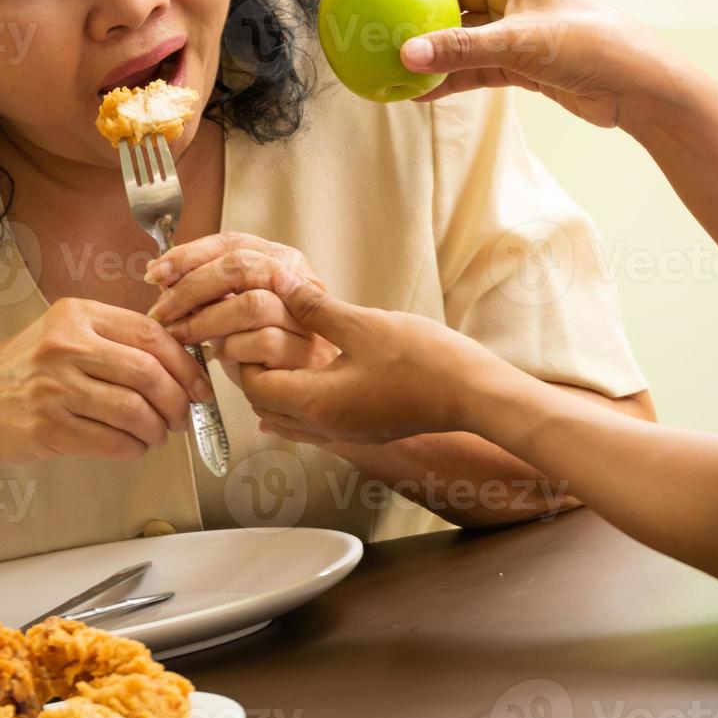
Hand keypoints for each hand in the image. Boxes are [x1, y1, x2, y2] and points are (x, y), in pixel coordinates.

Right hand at [0, 298, 212, 470]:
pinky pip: (112, 442)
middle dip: (177, 401)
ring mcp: (54, 388)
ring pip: (134, 411)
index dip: (185, 364)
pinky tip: (135, 446)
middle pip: (147, 374)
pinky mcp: (48, 428)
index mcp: (78, 315)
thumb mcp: (67, 335)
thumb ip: (117, 340)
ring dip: (158, 429)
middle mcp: (65, 347)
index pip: (150, 334)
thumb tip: (184, 364)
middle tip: (183, 416)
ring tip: (159, 434)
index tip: (200, 386)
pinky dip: (134, 448)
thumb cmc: (30, 371)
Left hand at [145, 233, 336, 389]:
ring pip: (250, 304)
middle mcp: (301, 282)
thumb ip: (204, 290)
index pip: (232, 243)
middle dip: (191, 287)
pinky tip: (219, 357)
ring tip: (182, 335)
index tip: (155, 272)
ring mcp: (307, 317)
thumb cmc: (261, 350)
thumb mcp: (230, 311)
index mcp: (283, 262)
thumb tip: (159, 275)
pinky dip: (232, 349)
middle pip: (240, 266)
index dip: (189, 254)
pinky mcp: (306, 353)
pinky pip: (262, 342)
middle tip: (161, 310)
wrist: (295, 391)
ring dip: (205, 321)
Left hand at [238, 269, 510, 445]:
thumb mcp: (364, 323)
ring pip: (290, 419)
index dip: (243, 357)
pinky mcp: (365, 432)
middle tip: (255, 337)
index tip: (243, 327)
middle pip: (266, 407)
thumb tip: (280, 282)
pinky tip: (309, 380)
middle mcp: (325, 427)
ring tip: (280, 354)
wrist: (475, 394)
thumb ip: (315, 307)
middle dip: (255, 373)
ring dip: (277, 390)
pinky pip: (314, 425)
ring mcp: (346, 435)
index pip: (255, 386)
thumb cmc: (424, 360)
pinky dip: (301, 403)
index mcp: (317, 402)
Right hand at [399, 0, 691, 132]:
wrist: (638, 89)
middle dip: (428, 19)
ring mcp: (522, 32)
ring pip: (469, 38)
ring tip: (402, 71)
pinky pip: (480, 67)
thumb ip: (460, 50)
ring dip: (440, 54)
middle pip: (461, 0)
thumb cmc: (589, 46)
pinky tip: (427, 94)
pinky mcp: (526, 65)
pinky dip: (456, 77)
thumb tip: (407, 55)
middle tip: (391, 37)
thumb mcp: (517, 44)